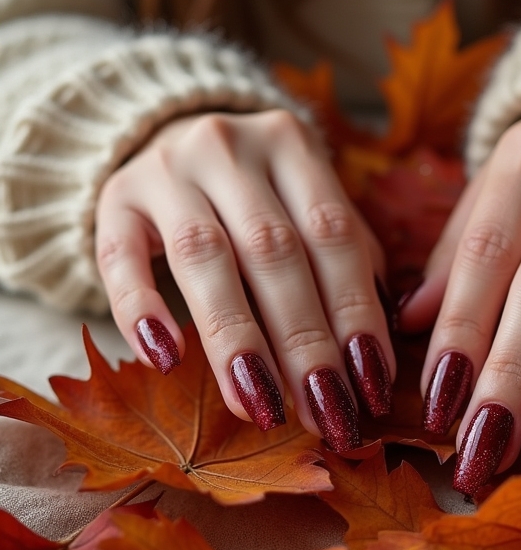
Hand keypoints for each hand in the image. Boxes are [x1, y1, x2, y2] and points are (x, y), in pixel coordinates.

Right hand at [95, 110, 394, 450]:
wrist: (164, 135)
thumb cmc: (256, 191)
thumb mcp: (307, 202)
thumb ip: (346, 261)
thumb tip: (377, 356)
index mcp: (291, 145)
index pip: (333, 234)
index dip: (356, 313)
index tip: (374, 387)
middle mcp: (228, 148)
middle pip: (273, 250)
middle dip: (304, 341)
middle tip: (326, 414)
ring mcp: (164, 170)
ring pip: (204, 257)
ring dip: (236, 340)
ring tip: (261, 407)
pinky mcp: (112, 200)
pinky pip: (119, 257)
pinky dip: (140, 309)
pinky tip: (166, 360)